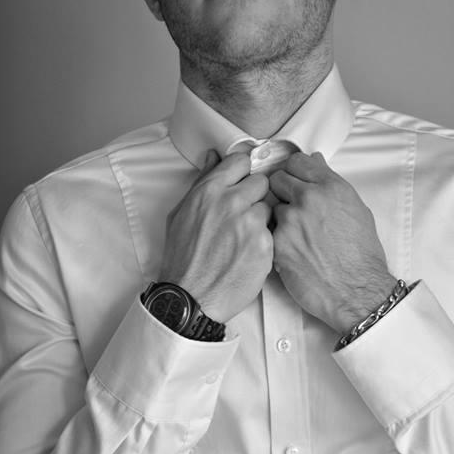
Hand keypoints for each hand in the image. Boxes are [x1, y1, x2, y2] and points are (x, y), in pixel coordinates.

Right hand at [159, 150, 272, 322]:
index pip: (240, 161)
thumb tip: (214, 157)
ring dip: (259, 220)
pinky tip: (247, 254)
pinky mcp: (265, 245)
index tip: (240, 183)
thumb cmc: (183, 256)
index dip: (242, 173)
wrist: (191, 297)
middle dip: (254, 196)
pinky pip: (272, 232)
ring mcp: (250, 224)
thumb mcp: (181, 213)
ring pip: (268, 208)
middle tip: (242, 214)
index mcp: (209, 191)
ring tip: (242, 238)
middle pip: (261, 182)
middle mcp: (231, 202)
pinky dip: (263, 242)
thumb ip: (202, 181)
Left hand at [269, 152, 395, 332]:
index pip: (297, 162)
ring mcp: (291, 220)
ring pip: (271, 206)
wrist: (355, 290)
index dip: (294, 171)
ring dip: (279, 217)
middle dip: (282, 190)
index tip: (294, 178)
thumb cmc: (361, 255)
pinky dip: (277, 238)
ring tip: (297, 234)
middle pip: (278, 179)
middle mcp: (309, 199)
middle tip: (291, 206)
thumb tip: (316, 163)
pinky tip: (293, 249)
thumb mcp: (356, 210)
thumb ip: (332, 183)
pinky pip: (269, 231)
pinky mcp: (278, 242)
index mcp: (331, 187)